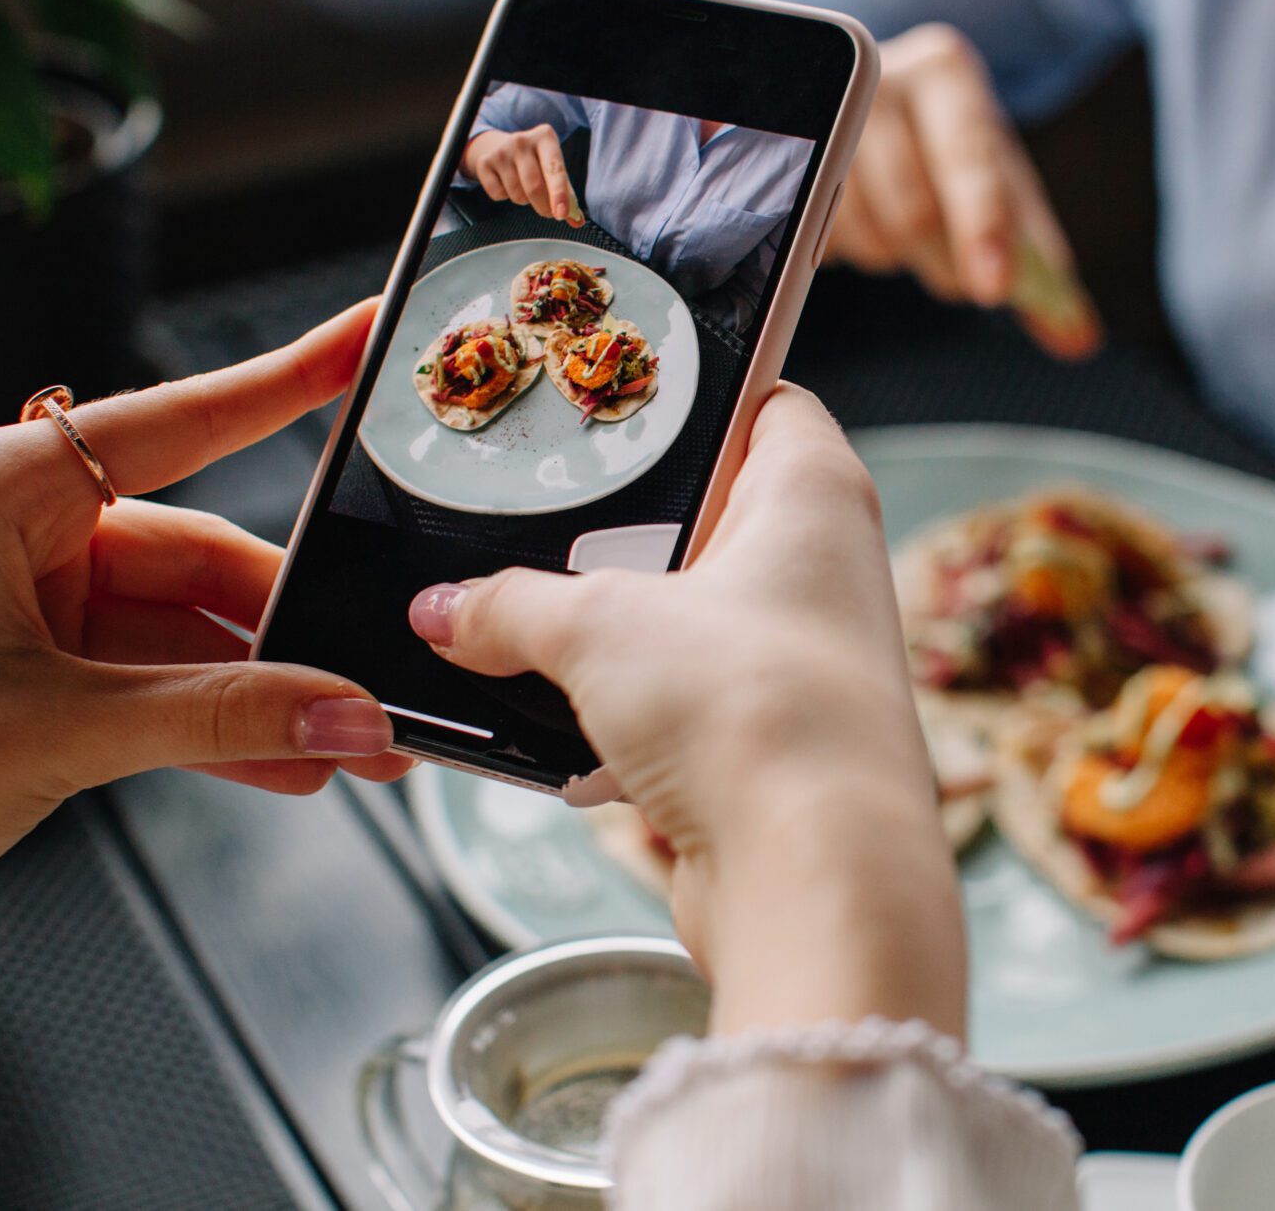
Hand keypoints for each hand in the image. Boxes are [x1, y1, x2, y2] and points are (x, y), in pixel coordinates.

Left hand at [0, 302, 410, 950]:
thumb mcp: (50, 732)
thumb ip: (215, 720)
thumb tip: (342, 713)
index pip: (180, 421)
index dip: (285, 383)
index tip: (362, 341)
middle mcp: (20, 533)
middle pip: (204, 553)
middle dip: (295, 625)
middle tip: (375, 668)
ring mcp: (35, 606)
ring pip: (194, 629)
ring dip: (269, 692)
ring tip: (349, 736)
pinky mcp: (44, 674)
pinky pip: (165, 684)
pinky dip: (224, 724)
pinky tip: (288, 761)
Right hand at [407, 385, 966, 1038]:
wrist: (816, 875)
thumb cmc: (756, 712)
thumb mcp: (598, 629)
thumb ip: (512, 605)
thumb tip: (449, 607)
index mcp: (814, 494)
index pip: (763, 403)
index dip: (690, 399)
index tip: (608, 407)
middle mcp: (824, 571)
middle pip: (705, 519)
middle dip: (616, 540)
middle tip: (536, 537)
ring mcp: (802, 662)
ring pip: (683, 623)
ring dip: (610, 643)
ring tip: (530, 640)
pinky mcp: (771, 746)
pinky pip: (680, 709)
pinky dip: (624, 721)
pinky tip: (565, 735)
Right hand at [462, 126, 586, 226]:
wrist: (501, 146)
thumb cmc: (536, 162)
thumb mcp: (554, 170)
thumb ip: (568, 196)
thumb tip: (577, 221)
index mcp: (545, 137)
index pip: (555, 169)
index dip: (559, 194)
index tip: (562, 214)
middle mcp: (522, 140)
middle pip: (534, 186)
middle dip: (544, 206)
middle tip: (549, 212)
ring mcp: (501, 151)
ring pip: (517, 194)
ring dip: (525, 201)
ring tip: (525, 188)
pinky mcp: (484, 162)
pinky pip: (498, 195)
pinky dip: (505, 197)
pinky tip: (507, 184)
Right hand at [829, 23, 1103, 359]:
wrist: (864, 105)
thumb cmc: (945, 151)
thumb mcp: (1000, 187)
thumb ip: (1035, 260)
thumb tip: (1079, 340)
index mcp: (945, 72)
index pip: (969, 156)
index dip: (983, 226)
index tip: (993, 287)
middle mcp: (877, 78)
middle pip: (914, 210)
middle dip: (945, 263)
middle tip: (963, 277)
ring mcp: (818, 119)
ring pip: (866, 235)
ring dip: (895, 258)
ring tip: (904, 231)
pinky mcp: (781, 161)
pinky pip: (820, 242)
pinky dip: (851, 251)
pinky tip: (859, 221)